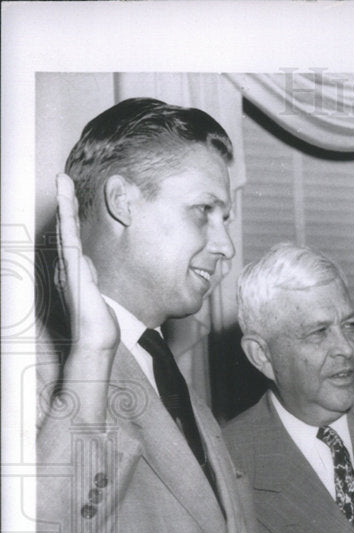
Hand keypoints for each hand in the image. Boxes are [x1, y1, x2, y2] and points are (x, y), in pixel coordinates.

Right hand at [56, 173, 118, 350]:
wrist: (95, 338)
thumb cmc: (97, 321)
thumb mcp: (96, 292)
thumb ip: (88, 275)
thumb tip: (85, 261)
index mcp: (73, 269)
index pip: (71, 236)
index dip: (69, 216)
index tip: (69, 197)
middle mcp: (66, 264)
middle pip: (65, 226)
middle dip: (64, 202)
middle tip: (61, 178)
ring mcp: (68, 265)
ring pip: (65, 227)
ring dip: (64, 203)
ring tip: (62, 181)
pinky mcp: (73, 268)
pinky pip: (70, 237)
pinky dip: (67, 218)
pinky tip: (66, 203)